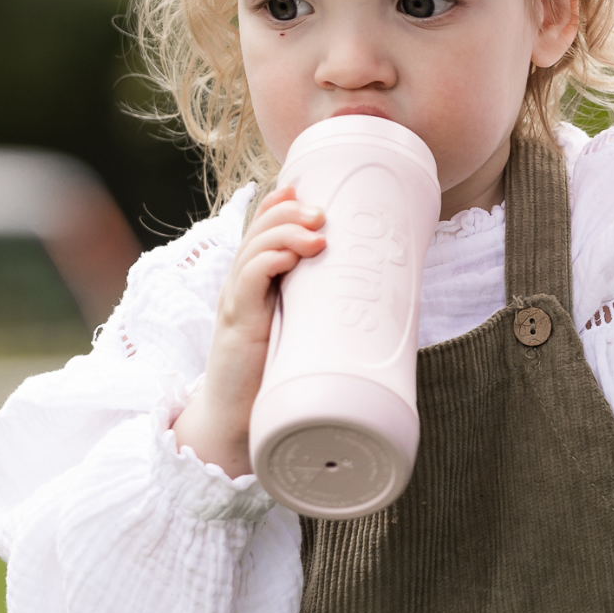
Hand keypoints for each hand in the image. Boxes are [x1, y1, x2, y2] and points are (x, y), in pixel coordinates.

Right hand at [172, 187, 324, 477]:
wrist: (236, 426)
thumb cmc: (274, 379)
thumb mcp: (301, 333)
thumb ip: (322, 310)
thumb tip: (378, 294)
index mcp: (256, 283)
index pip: (262, 230)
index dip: (279, 203)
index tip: (304, 187)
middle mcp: (242, 286)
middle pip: (259, 230)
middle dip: (289, 210)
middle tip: (322, 211)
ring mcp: (236, 302)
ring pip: (254, 248)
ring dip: (286, 230)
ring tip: (317, 229)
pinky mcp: (235, 323)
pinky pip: (247, 280)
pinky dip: (269, 260)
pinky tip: (293, 255)